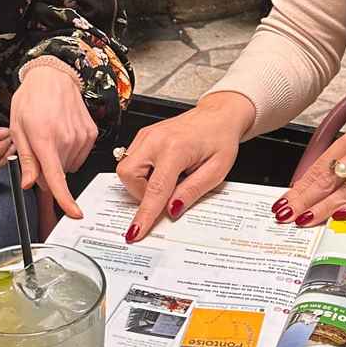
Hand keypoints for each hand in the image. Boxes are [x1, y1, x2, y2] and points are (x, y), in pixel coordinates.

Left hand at [9, 64, 98, 217]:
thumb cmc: (32, 99)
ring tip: (51, 135)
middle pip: (58, 174)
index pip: (56, 178)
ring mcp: (82, 136)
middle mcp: (66, 139)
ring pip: (69, 165)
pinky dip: (70, 151)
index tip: (74, 213)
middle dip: (47, 169)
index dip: (65, 200)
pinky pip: (80, 155)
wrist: (53, 76)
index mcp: (44, 139)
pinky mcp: (91, 133)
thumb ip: (26, 160)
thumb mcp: (18, 129)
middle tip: (38, 147)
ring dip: (59, 159)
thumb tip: (29, 184)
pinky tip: (64, 133)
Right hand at [115, 91, 254, 241]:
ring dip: (142, 183)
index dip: (145, 213)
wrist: (218, 116)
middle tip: (165, 193)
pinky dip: (143, 173)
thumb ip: (192, 191)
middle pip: (128, 175)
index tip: (135, 231)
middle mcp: (156, 139)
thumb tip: (172, 210)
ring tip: (168, 178)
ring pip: (126, 169)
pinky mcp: (143, 136)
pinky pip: (131, 161)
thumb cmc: (220, 138)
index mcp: (176, 148)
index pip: (155, 188)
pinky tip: (162, 169)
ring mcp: (147, 135)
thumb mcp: (216, 171)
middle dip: (141, 193)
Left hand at [273, 129, 345, 225]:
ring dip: (325, 207)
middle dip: (305, 200)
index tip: (283, 203)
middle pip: (330, 179)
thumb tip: (309, 191)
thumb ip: (341, 168)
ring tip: (307, 220)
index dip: (299, 188)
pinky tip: (341, 217)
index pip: (319, 167)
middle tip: (287, 215)